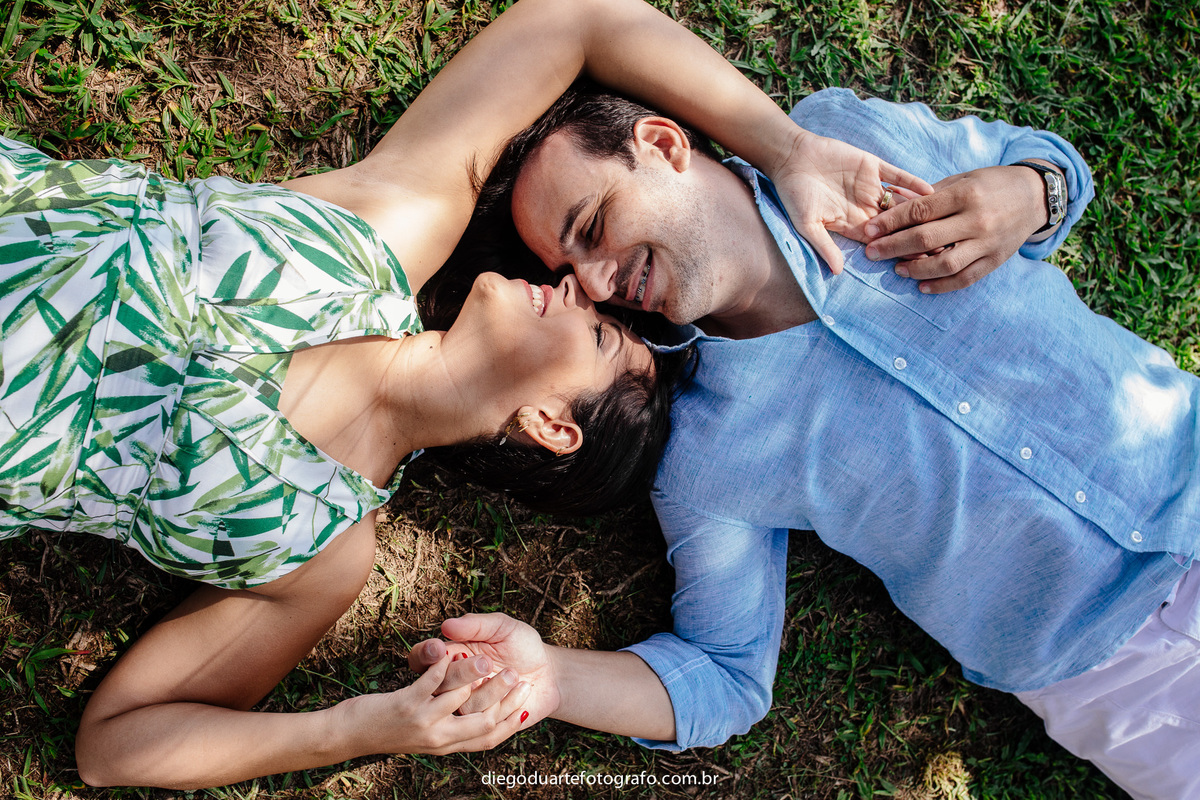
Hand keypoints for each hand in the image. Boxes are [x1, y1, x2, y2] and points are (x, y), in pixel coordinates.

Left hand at [334, 653, 530, 755]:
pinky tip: (451, 651)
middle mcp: (439, 738)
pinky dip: (442, 665)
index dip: (511, 720)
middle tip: (520, 678)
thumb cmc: (386, 729)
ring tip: (493, 661)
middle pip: (484, 720)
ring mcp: (423, 722)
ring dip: (479, 677)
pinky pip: (431, 683)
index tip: (527, 701)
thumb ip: (448, 725)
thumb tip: (471, 713)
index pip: (489, 737)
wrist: (348, 736)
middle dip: (506, 698)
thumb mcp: (424, 734)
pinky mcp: (406, 705)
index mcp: (447, 745)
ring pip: (463, 698)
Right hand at [410, 613, 560, 729]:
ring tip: (514, 675)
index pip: (422, 657)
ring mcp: (466, 706)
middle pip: (440, 684)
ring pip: (463, 706)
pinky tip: (522, 690)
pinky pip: (484, 724)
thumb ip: (476, 625)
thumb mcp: (502, 628)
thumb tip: (446, 626)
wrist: (548, 674)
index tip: (440, 649)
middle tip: (487, 663)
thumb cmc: (522, 645)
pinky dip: (506, 706)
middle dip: (463, 673)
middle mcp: (452, 683)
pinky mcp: (482, 726)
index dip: (426, 654)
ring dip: (492, 689)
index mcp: (450, 655)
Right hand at [767, 130, 933, 273]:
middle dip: (917, 234)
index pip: (881, 242)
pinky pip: (897, 176)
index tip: (918, 262)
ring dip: (920, 211)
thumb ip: (824, 246)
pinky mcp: (872, 166)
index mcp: (852, 225)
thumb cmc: (793, 194)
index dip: (899, 250)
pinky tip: (929, 191)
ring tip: (941, 221)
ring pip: (901, 202)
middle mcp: (865, 208)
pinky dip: (913, 182)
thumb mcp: (806, 224)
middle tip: (940, 245)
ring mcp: (870, 187)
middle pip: (897, 225)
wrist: (790, 157)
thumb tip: (837, 271)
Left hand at [861, 165, 1048, 292]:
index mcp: (966, 194)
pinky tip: (921, 286)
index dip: (890, 222)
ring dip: (916, 270)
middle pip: (926, 239)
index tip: (868, 230)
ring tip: (897, 269)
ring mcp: (988, 243)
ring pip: (945, 264)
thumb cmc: (991, 184)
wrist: (1035, 196)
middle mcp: (977, 220)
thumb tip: (892, 206)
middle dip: (893, 247)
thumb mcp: (962, 179)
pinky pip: (965, 278)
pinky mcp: (995, 260)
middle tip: (871, 253)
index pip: (920, 211)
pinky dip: (941, 286)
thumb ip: (930, 195)